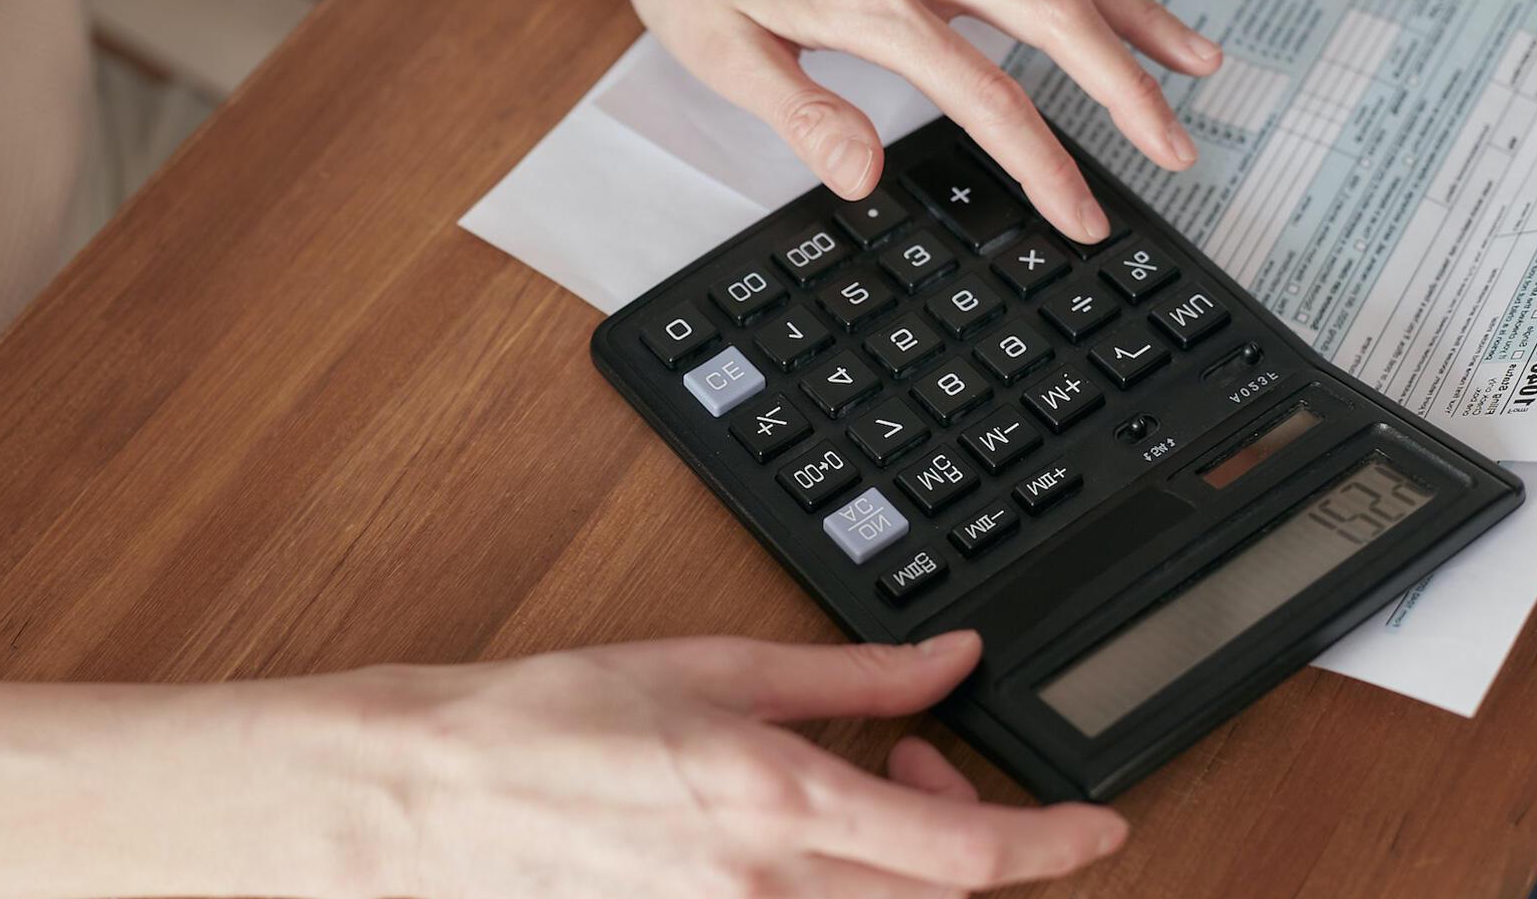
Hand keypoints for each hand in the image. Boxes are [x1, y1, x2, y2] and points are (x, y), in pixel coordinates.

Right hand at [346, 630, 1126, 895]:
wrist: (435, 800)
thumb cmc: (548, 725)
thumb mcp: (714, 666)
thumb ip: (851, 675)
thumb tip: (947, 660)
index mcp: (780, 804)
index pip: (969, 852)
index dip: (1058, 845)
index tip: (1101, 827)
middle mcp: (767, 894)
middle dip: (978, 838)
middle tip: (926, 759)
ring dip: (913, 865)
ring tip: (861, 793)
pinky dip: (844, 885)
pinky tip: (799, 835)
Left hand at [484, 0, 1221, 242]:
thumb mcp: (720, 53)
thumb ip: (800, 114)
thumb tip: (862, 175)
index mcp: (872, 3)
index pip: (989, 98)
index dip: (1046, 165)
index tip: (1082, 214)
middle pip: (1058, 21)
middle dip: (1130, 91)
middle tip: (1177, 149)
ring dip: (1139, 15)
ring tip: (1198, 63)